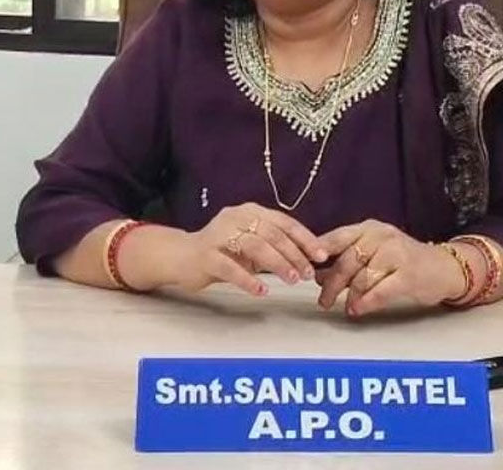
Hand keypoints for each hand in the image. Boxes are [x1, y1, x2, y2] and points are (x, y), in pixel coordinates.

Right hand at [164, 204, 327, 295]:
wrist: (180, 257)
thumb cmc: (222, 252)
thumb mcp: (251, 245)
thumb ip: (275, 247)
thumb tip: (311, 259)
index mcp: (250, 212)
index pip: (284, 222)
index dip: (305, 238)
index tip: (322, 255)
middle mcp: (235, 218)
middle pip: (272, 234)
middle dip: (294, 254)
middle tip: (308, 273)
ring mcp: (219, 235)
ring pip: (255, 247)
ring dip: (277, 264)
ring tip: (292, 280)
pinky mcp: (206, 255)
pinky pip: (230, 268)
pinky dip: (248, 279)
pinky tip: (261, 290)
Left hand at [315, 220, 466, 316]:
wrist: (444, 268)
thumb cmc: (404, 262)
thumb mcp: (375, 252)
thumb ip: (348, 260)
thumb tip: (317, 275)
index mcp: (369, 229)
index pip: (337, 237)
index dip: (318, 253)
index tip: (302, 267)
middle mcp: (382, 236)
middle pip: (346, 261)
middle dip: (331, 283)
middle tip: (323, 300)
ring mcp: (396, 254)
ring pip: (361, 277)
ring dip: (349, 296)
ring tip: (345, 306)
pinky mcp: (408, 274)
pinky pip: (379, 290)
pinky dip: (365, 302)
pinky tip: (357, 310)